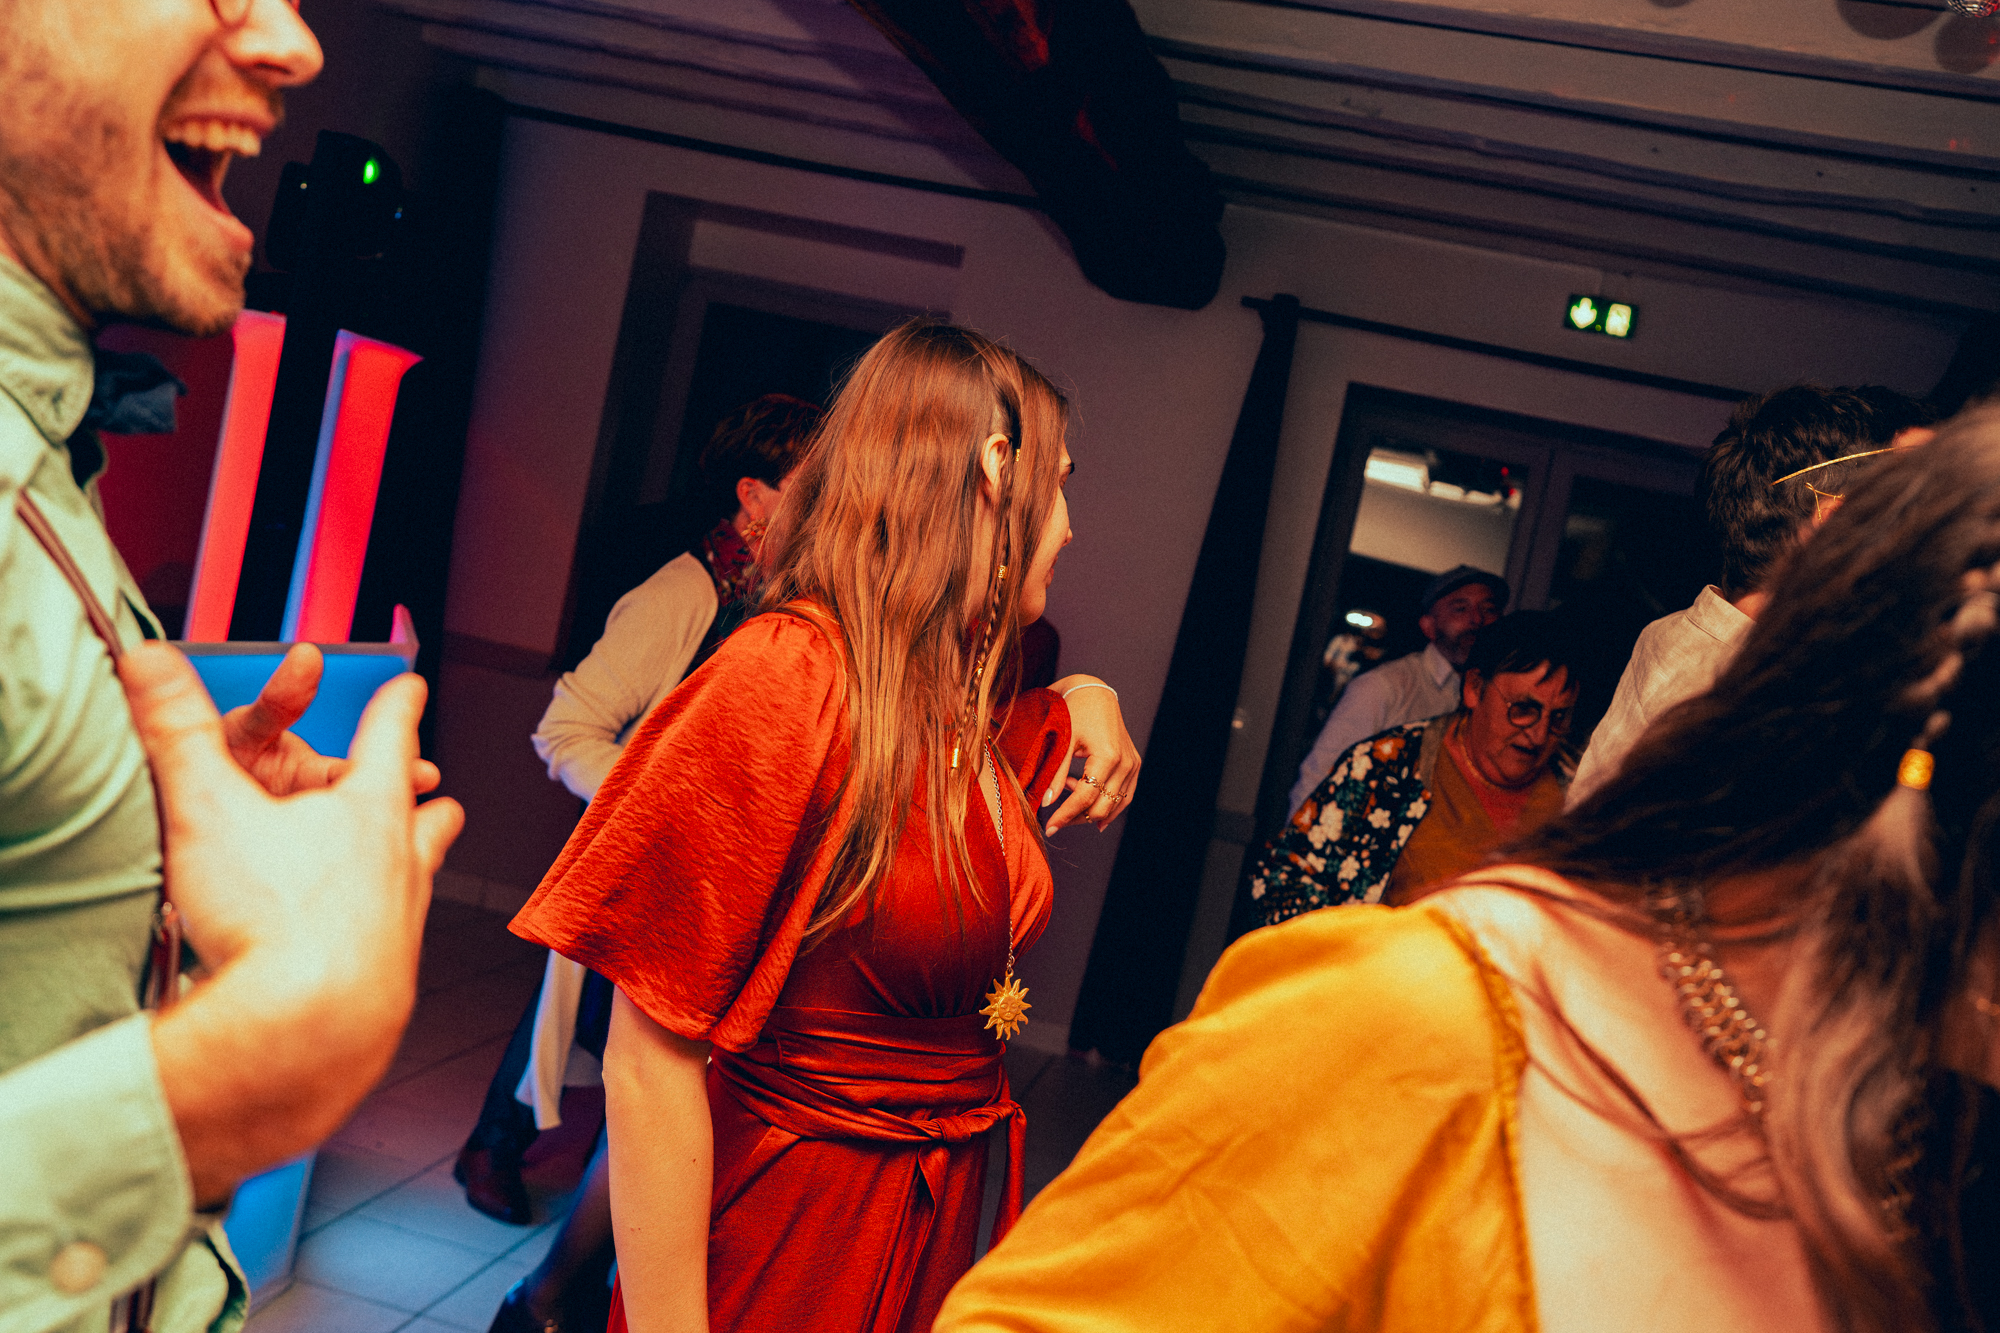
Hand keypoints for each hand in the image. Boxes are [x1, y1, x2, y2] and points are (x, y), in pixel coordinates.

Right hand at [127, 643, 463, 1202]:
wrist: (306, 1032)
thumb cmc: (267, 919)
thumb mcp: (208, 811)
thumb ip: (177, 734)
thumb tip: (147, 659)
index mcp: (370, 808)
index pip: (390, 735)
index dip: (396, 703)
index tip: (409, 685)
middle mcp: (404, 861)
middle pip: (431, 816)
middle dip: (424, 797)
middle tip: (427, 786)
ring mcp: (406, 923)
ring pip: (422, 880)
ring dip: (410, 866)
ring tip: (394, 868)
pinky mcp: (394, 980)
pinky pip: (397, 943)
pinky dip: (382, 932)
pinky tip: (355, 950)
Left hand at [1045, 675, 1139, 832]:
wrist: (1094, 694)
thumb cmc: (1075, 712)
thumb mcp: (1061, 741)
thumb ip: (1055, 774)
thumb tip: (1047, 803)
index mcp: (1107, 756)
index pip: (1085, 797)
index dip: (1065, 815)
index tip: (1050, 828)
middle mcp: (1125, 763)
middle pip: (1102, 806)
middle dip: (1077, 819)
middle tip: (1055, 823)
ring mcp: (1132, 765)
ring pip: (1115, 806)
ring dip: (1091, 812)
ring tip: (1069, 808)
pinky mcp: (1134, 765)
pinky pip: (1124, 796)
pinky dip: (1107, 804)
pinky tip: (1089, 808)